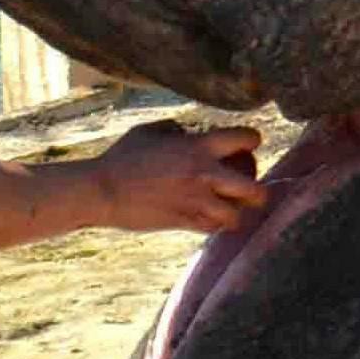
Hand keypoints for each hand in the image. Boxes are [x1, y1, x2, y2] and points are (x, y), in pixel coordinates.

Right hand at [87, 121, 269, 234]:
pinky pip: (213, 229)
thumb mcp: (151, 131)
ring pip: (236, 216)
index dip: (252, 141)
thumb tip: (190, 132)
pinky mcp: (183, 222)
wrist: (101, 190)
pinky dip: (216, 225)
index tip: (246, 146)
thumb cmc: (122, 157)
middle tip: (249, 189)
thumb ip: (178, 130)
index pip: (247, 139)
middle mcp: (204, 175)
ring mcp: (195, 202)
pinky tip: (209, 218)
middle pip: (254, 189)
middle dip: (258, 191)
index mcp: (198, 147)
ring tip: (229, 208)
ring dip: (236, 212)